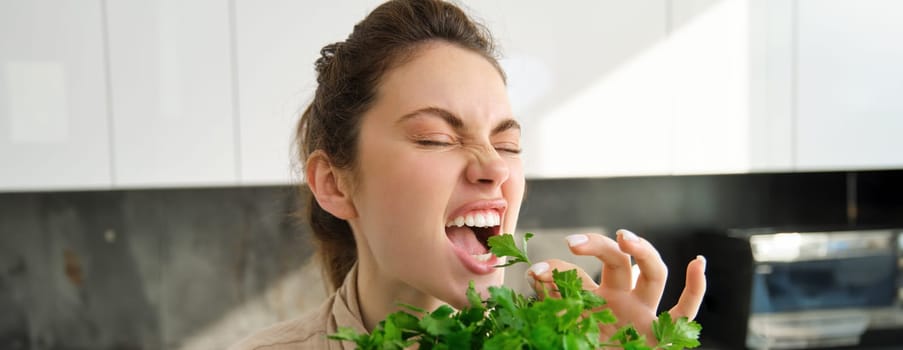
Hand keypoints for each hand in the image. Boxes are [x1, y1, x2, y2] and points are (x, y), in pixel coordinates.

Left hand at [526, 229, 706, 341]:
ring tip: (623, 236)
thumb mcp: (558, 327)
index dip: (554, 270)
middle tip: (572, 242)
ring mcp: (641, 313)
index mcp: (589, 300)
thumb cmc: (576, 347)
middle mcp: (618, 300)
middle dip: (597, 245)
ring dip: (643, 250)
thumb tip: (537, 276)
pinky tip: (699, 262)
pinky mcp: (661, 335)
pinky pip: (685, 311)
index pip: (575, 275)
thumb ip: (551, 303)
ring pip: (653, 274)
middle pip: (617, 262)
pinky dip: (696, 288)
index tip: (534, 271)